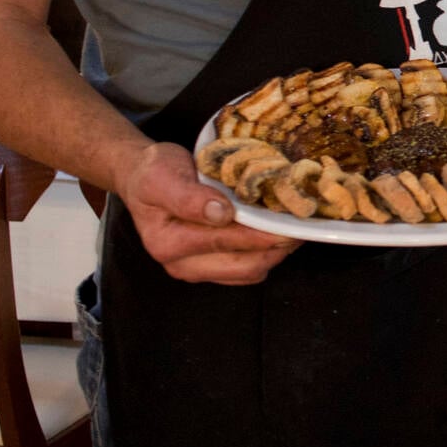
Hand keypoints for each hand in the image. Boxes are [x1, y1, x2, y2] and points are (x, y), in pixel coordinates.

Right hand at [115, 142, 300, 284]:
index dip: (262, 233)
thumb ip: (188, 196)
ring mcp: (197, 270)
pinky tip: (277, 232)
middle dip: (276, 247)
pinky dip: (266, 254)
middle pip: (244, 267)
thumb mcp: (163, 176)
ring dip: (275, 253)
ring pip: (250, 272)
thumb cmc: (154, 174)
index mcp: (168, 243)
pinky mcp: (210, 267)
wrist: (144, 177)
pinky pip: (247, 270)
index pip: (226, 242)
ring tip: (295, 227)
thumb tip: (220, 213)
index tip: (290, 218)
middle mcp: (182, 265)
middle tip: (303, 224)